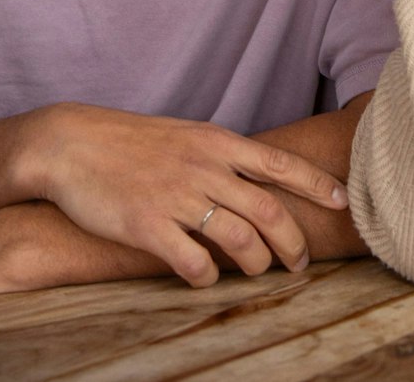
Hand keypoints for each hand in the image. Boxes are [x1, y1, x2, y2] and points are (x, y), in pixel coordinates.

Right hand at [33, 104, 349, 287]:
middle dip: (294, 243)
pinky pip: (194, 262)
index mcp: (216, 143)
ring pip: (240, 240)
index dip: (317, 184)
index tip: (343, 201)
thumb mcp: (185, 136)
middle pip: (269, 212)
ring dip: (257, 264)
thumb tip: (259, 177)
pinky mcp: (148, 226)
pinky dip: (207, 277)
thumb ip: (221, 156)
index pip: (280, 164)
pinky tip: (206, 279)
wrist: (70, 144)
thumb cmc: (130, 142)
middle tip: (299, 263)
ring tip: (257, 273)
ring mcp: (177, 197)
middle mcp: (204, 169)